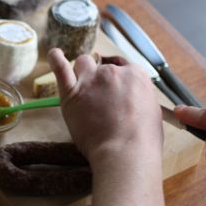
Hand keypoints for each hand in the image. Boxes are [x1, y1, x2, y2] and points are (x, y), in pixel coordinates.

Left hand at [47, 48, 162, 162]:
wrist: (124, 151)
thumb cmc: (141, 139)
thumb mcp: (151, 111)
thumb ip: (138, 97)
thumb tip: (131, 98)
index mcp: (135, 75)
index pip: (122, 66)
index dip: (116, 78)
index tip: (114, 88)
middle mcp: (112, 72)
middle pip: (101, 66)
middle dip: (100, 78)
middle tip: (99, 97)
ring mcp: (90, 80)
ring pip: (82, 63)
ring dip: (82, 72)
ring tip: (82, 87)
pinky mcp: (71, 92)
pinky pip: (60, 67)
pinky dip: (56, 59)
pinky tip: (54, 54)